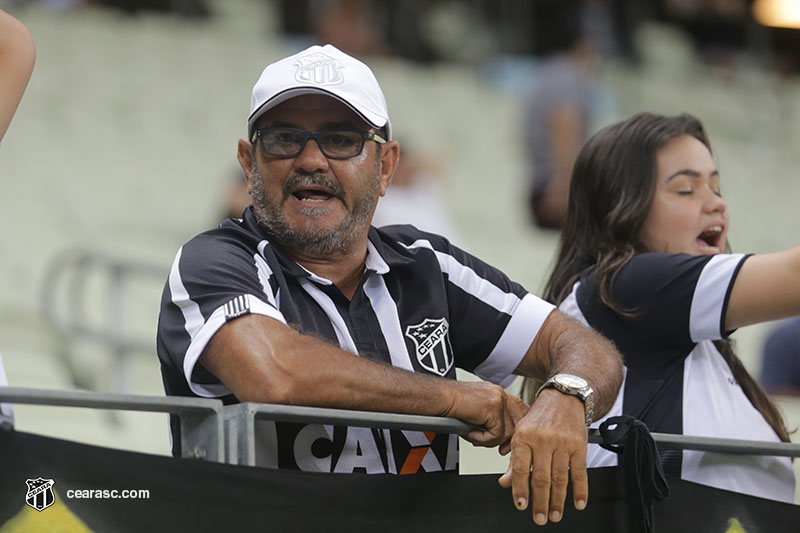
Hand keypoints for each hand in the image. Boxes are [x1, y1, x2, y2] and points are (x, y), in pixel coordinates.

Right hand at [447, 381, 517, 447]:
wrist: (440, 398)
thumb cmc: (451, 406)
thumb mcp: (476, 413)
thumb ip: (490, 421)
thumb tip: (500, 440)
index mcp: (497, 393)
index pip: (519, 409)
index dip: (517, 428)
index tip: (509, 442)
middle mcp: (500, 394)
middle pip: (519, 422)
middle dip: (509, 439)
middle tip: (501, 450)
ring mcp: (499, 400)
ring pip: (508, 431)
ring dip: (491, 440)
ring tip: (475, 437)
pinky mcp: (494, 408)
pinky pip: (497, 434)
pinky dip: (483, 439)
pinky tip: (471, 433)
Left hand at [497, 389, 587, 525]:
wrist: (564, 398)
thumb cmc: (540, 418)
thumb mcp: (521, 433)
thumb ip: (514, 460)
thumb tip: (505, 484)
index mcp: (523, 437)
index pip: (519, 468)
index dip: (519, 489)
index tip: (521, 505)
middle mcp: (542, 440)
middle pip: (540, 477)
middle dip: (540, 502)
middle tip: (540, 518)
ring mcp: (562, 443)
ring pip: (559, 478)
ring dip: (558, 501)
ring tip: (556, 515)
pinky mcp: (579, 445)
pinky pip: (580, 472)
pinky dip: (580, 490)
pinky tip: (578, 503)